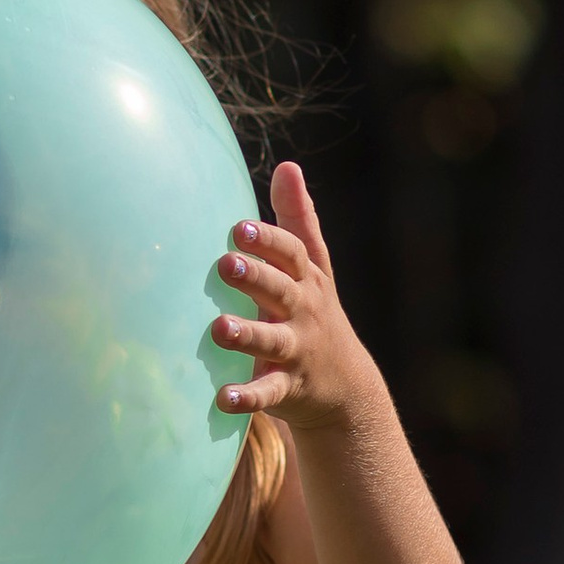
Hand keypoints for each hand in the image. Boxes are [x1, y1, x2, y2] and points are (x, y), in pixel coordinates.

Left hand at [211, 164, 376, 433]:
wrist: (345, 387)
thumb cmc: (314, 311)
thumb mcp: (313, 267)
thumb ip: (297, 219)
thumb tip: (287, 165)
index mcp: (305, 279)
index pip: (291, 254)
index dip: (267, 240)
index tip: (239, 227)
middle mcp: (303, 311)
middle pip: (280, 290)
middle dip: (255, 277)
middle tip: (225, 264)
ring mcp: (296, 350)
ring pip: (271, 340)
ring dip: (246, 334)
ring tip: (218, 329)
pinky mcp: (288, 387)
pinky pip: (267, 392)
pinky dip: (247, 397)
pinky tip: (221, 398)